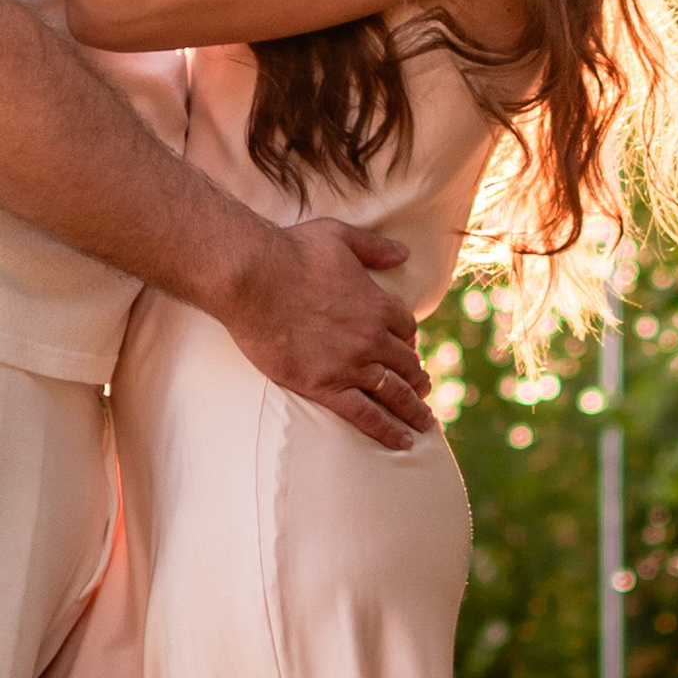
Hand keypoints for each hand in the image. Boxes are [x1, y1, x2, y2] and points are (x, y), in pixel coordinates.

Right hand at [221, 223, 433, 450]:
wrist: (252, 279)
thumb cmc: (291, 252)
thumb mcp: (339, 236)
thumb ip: (374, 246)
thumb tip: (404, 251)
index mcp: (378, 304)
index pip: (406, 328)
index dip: (409, 340)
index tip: (407, 350)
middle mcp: (372, 337)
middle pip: (406, 364)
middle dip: (417, 377)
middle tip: (423, 389)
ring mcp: (350, 365)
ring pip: (394, 393)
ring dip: (413, 409)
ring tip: (424, 422)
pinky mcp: (325, 386)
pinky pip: (366, 415)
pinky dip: (387, 431)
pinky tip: (402, 441)